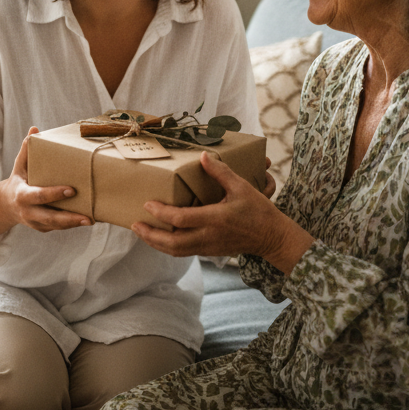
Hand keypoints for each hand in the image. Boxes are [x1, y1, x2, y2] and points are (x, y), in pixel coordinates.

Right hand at [0, 127, 91, 240]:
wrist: (6, 205)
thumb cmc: (19, 180)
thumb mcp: (19, 166)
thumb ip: (26, 150)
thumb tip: (34, 130)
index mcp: (22, 195)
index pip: (39, 196)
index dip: (54, 194)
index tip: (72, 190)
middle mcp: (28, 212)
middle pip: (50, 218)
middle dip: (69, 218)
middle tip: (88, 217)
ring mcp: (35, 223)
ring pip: (56, 225)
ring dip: (74, 224)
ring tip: (92, 220)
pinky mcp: (42, 228)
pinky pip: (58, 227)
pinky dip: (72, 225)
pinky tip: (87, 219)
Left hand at [132, 152, 311, 273]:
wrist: (273, 238)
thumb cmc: (259, 212)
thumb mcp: (242, 188)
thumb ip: (221, 173)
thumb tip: (203, 157)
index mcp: (215, 219)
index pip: (181, 220)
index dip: (162, 213)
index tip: (147, 204)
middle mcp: (208, 236)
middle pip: (172, 243)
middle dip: (150, 235)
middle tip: (135, 224)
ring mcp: (208, 247)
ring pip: (176, 251)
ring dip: (156, 243)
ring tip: (142, 232)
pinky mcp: (209, 252)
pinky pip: (184, 252)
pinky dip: (168, 247)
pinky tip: (160, 238)